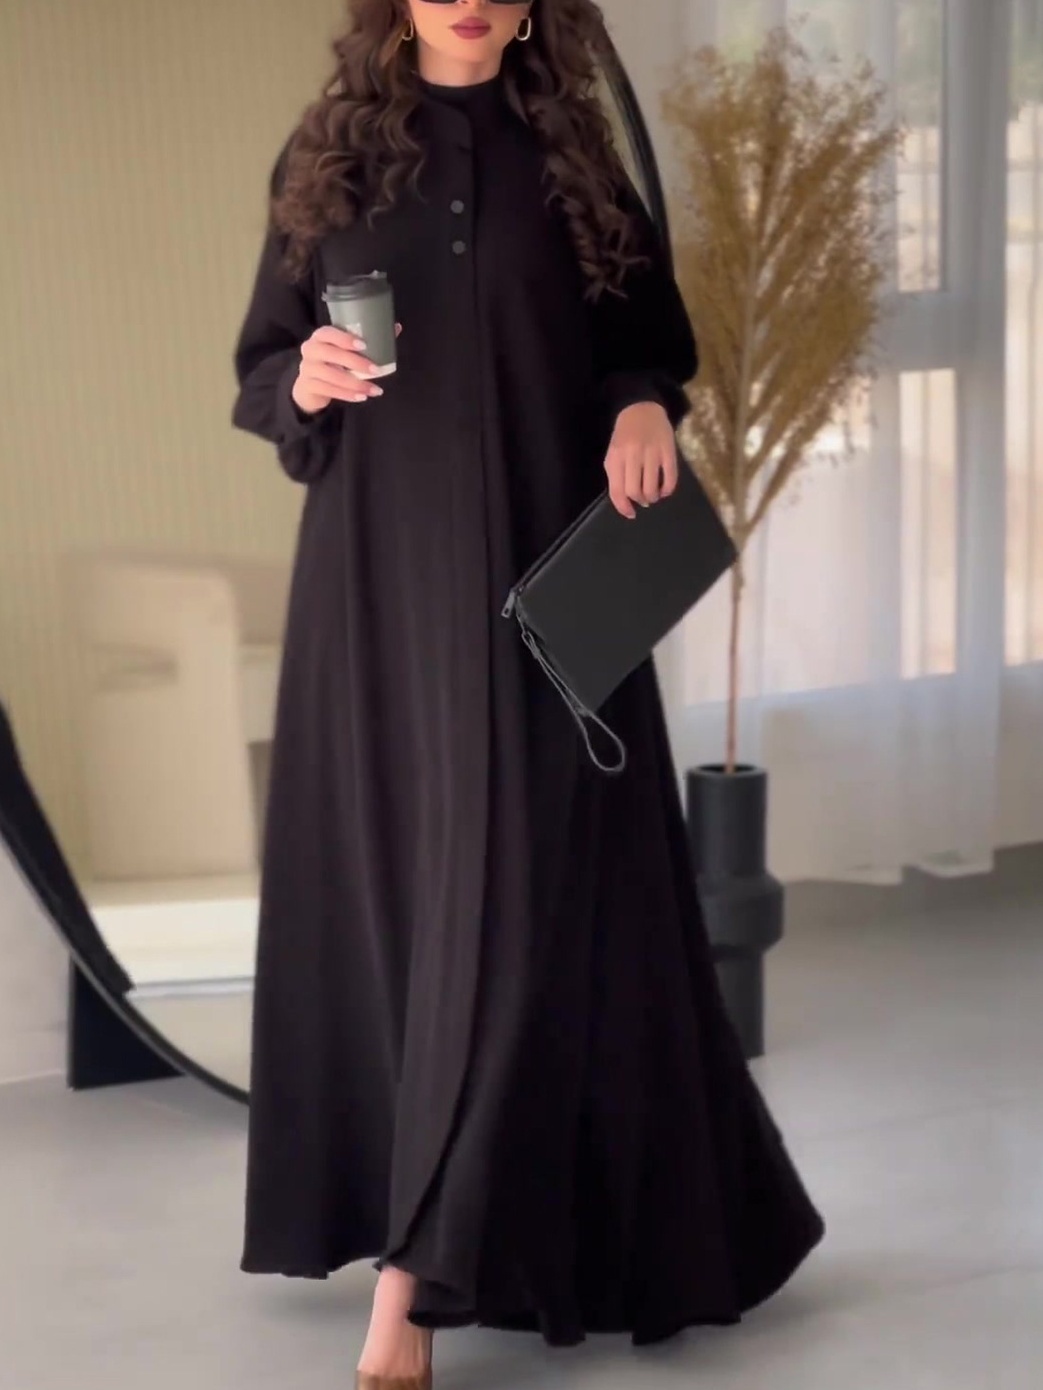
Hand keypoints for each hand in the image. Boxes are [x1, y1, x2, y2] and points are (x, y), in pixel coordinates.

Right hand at [292, 324, 401, 414]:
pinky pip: (330, 391)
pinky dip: (348, 395)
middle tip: (376, 370)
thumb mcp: (344, 350)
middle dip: (356, 362)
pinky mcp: (309, 386)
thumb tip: (396, 327)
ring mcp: (307, 369)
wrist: (309, 386)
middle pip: (331, 354)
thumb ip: (367, 339)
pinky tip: (361, 397)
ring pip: (332, 376)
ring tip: (374, 389)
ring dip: (356, 384)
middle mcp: (310, 350)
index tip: (364, 345)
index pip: (328, 333)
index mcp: (320, 336)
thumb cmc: (332, 362)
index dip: (345, 338)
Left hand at [604, 401, 677, 518]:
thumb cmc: (625, 436)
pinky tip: (665, 490)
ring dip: (653, 497)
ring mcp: (652, 452)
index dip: (623, 507)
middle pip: (635, 491)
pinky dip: (668, 489)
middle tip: (643, 499)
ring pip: (652, 488)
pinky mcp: (669, 450)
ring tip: (653, 495)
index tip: (630, 514)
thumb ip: (616, 476)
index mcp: (616, 457)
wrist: (641, 408)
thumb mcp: (614, 454)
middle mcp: (633, 455)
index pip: (617, 490)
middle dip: (639, 500)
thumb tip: (626, 503)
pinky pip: (670, 478)